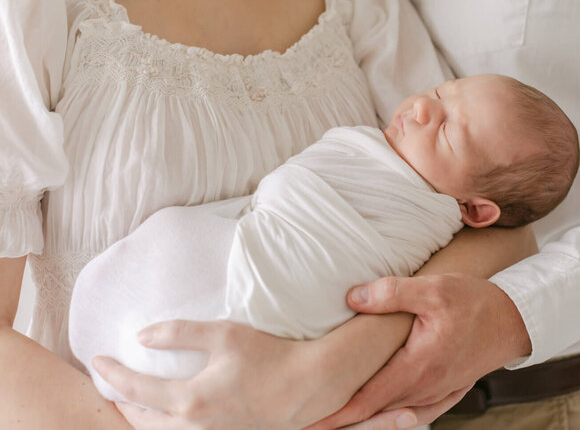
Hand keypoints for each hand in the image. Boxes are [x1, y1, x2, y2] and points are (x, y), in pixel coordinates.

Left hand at [93, 320, 347, 429]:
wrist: (309, 385)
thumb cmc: (269, 356)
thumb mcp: (224, 334)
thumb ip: (180, 332)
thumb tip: (143, 336)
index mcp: (189, 400)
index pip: (136, 390)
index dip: (112, 375)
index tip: (96, 361)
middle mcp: (195, 425)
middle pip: (142, 421)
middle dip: (121, 404)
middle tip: (109, 385)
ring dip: (143, 418)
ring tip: (134, 402)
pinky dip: (167, 423)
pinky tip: (173, 410)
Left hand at [306, 274, 531, 429]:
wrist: (515, 318)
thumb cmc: (475, 302)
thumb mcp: (433, 288)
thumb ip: (391, 293)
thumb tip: (352, 298)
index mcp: (418, 367)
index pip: (366, 400)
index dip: (335, 413)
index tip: (307, 420)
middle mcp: (426, 389)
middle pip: (376, 415)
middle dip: (344, 421)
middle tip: (310, 422)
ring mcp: (438, 393)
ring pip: (394, 416)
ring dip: (367, 420)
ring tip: (338, 420)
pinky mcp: (448, 390)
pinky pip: (416, 414)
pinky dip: (393, 418)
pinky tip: (382, 416)